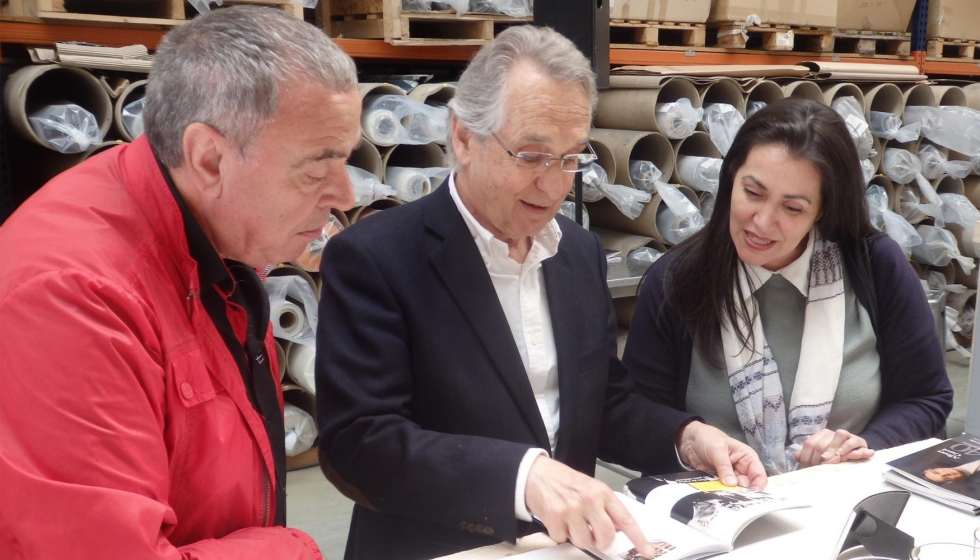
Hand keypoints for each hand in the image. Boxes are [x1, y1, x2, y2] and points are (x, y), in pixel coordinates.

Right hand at [524, 456, 655, 557]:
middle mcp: (589, 500)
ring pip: (583, 541)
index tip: (647, 551)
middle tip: (593, 534)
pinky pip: (562, 539)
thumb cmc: (564, 481)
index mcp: (602, 493)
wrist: (537, 473)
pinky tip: (558, 519)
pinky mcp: (555, 517)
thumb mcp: (591, 488)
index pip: (625, 519)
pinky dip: (560, 533)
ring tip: (571, 521)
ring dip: (577, 536)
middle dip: (600, 541)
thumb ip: (605, 507)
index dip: (638, 538)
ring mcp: (572, 509)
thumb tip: (617, 529)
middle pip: (605, 536)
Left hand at [677, 421, 767, 490]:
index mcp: (747, 458)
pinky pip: (722, 489)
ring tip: (723, 496)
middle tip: (733, 496)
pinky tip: (716, 495)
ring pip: (735, 490)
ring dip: (730, 493)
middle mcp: (741, 468)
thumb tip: (732, 484)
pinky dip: (720, 492)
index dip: (758, 486)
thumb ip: (725, 466)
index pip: (759, 475)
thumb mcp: (718, 449)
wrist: (688, 439)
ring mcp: (730, 475)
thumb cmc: (708, 438)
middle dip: (742, 492)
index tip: (751, 495)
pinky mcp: (718, 480)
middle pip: (748, 485)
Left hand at [794, 429, 873, 468]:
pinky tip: (851, 455)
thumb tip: (797, 456)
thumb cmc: (836, 457)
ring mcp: (847, 436)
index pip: (810, 444)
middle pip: (823, 442)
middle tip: (821, 467)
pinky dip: (853, 448)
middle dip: (820, 456)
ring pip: (840, 435)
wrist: (857, 454)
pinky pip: (856, 442)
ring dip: (835, 447)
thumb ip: (807, 455)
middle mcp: (833, 433)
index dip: (807, 457)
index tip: (809, 468)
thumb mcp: (821, 457)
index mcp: (822, 435)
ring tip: (835, 458)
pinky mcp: (860, 441)